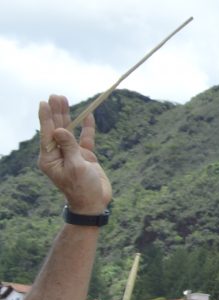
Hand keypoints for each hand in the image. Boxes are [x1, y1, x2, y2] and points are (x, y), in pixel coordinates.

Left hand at [37, 95, 109, 212]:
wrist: (94, 203)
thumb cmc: (82, 188)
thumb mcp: (75, 167)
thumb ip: (68, 147)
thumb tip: (59, 129)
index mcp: (49, 158)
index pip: (47, 133)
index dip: (47, 117)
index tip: (44, 103)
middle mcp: (58, 154)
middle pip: (57, 128)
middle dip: (57, 112)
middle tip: (56, 96)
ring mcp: (71, 154)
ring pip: (69, 131)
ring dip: (68, 116)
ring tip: (65, 99)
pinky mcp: (84, 156)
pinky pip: (85, 139)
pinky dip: (87, 128)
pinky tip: (88, 116)